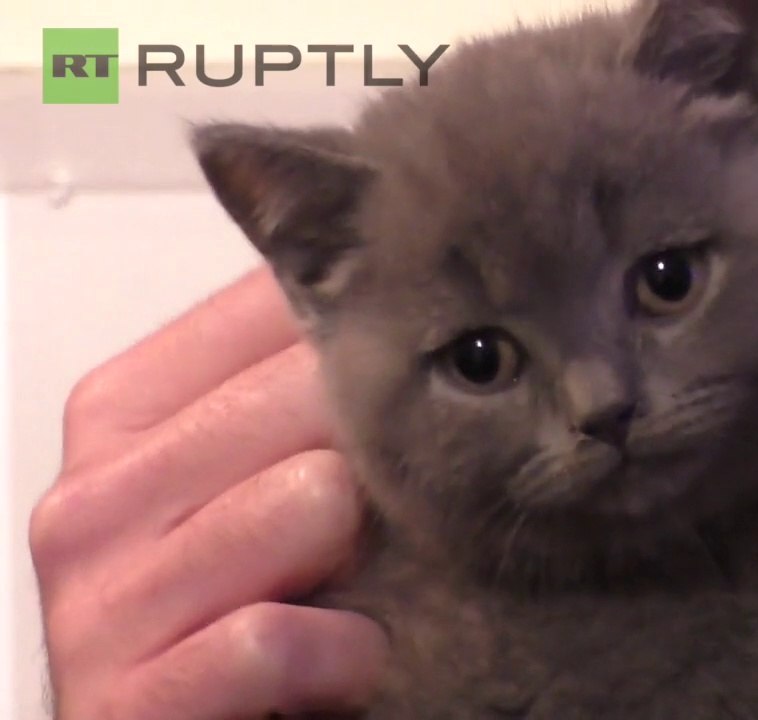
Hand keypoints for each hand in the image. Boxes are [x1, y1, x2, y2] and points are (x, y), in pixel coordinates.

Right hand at [30, 268, 387, 719]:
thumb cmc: (247, 602)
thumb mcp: (264, 475)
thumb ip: (303, 387)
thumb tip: (409, 299)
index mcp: (122, 413)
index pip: (274, 304)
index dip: (380, 339)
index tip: (431, 371)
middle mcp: (98, 493)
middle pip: (313, 392)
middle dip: (384, 455)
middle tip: (399, 510)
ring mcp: (100, 598)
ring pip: (313, 499)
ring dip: (369, 563)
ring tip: (360, 594)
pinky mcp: (129, 699)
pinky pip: (278, 635)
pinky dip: (342, 655)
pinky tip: (345, 663)